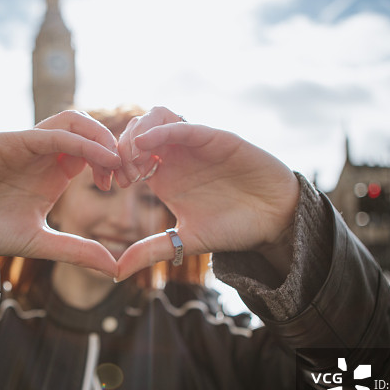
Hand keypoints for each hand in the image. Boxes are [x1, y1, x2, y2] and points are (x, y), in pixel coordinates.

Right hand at [0, 111, 121, 285]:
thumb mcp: (39, 243)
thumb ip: (76, 251)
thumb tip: (115, 269)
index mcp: (54, 173)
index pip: (96, 152)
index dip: (116, 163)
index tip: (127, 184)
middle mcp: (43, 154)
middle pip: (90, 130)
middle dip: (115, 146)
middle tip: (127, 172)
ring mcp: (26, 144)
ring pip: (73, 121)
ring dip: (101, 136)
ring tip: (116, 162)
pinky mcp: (8, 141)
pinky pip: (50, 133)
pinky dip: (79, 141)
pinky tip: (98, 157)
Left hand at [115, 107, 299, 280]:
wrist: (274, 221)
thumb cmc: (233, 228)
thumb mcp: (185, 242)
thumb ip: (150, 251)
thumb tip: (115, 273)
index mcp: (163, 175)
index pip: (127, 154)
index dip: (115, 164)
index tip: (114, 185)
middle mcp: (176, 155)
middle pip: (134, 130)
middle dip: (121, 148)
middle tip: (125, 175)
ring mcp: (194, 144)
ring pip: (155, 116)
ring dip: (138, 133)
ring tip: (136, 160)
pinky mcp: (214, 137)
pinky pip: (183, 125)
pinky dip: (161, 129)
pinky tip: (147, 144)